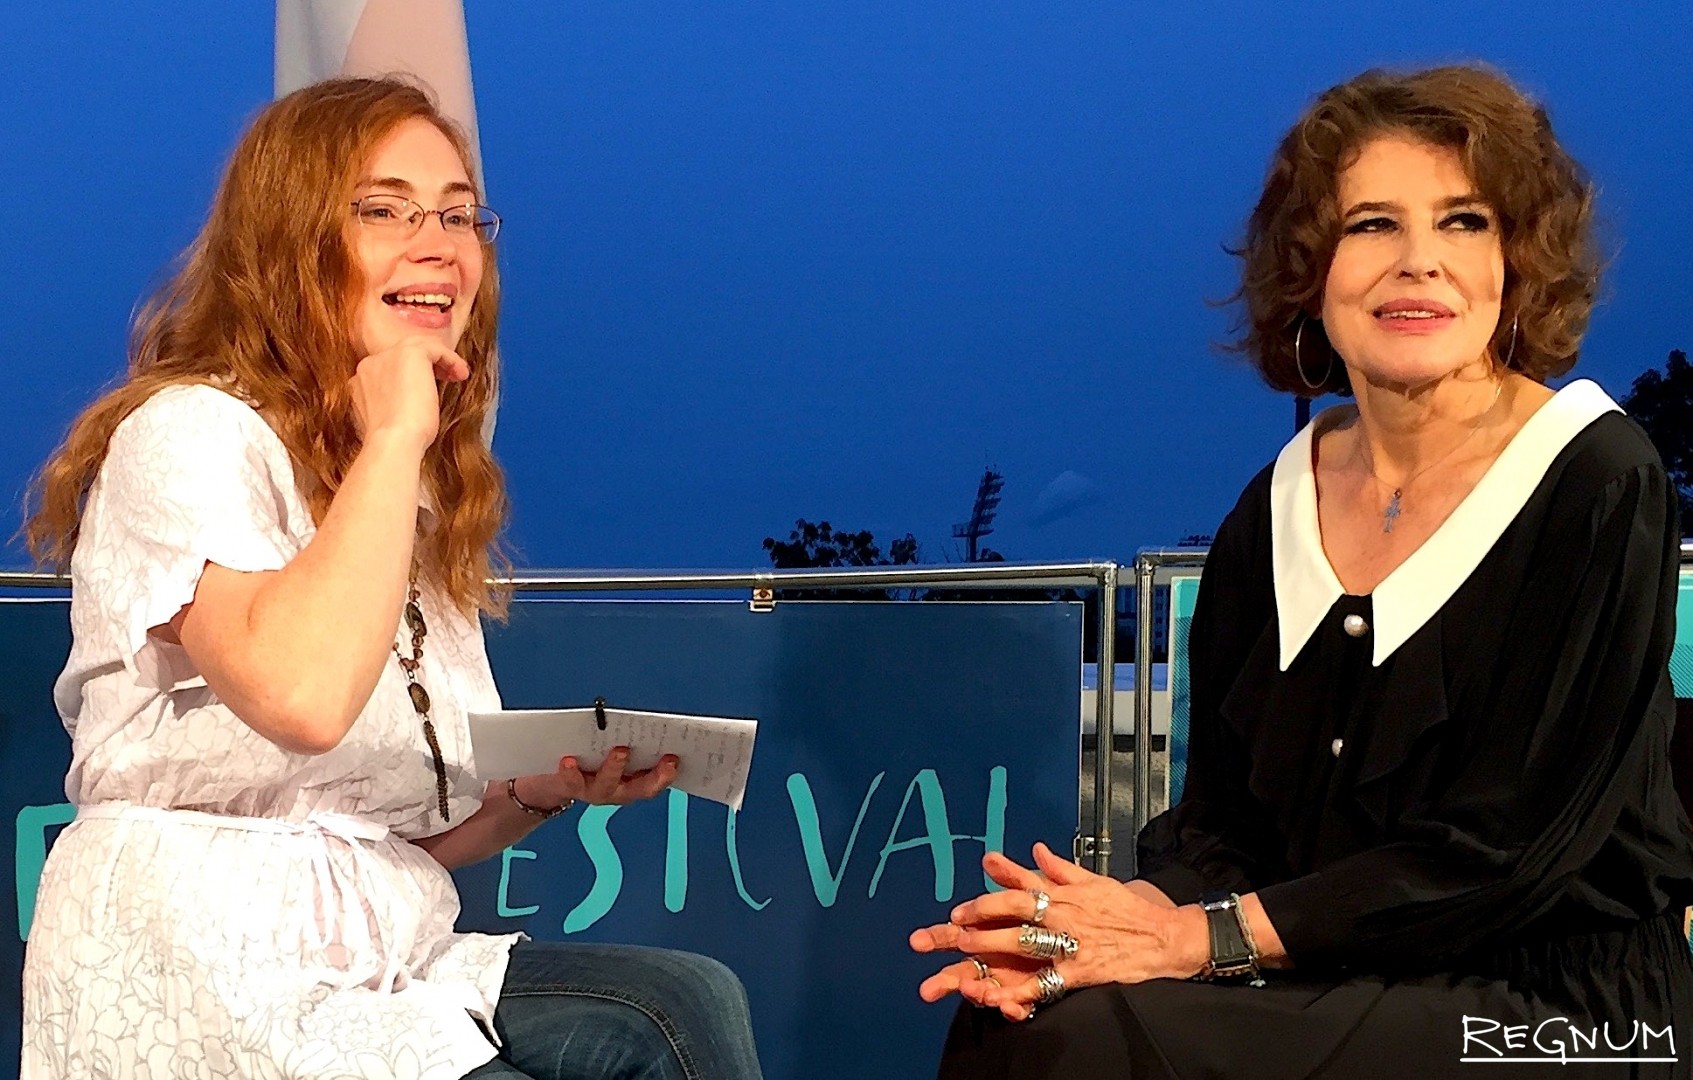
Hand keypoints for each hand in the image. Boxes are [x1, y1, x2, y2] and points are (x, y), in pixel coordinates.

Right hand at [350, 335, 469, 451]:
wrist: (394, 440)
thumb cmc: (394, 441)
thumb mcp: (387, 420)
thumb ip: (390, 405)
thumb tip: (406, 406)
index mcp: (360, 382)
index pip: (387, 370)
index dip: (409, 377)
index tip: (426, 391)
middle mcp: (370, 365)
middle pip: (400, 354)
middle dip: (423, 364)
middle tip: (444, 378)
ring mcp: (387, 356)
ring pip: (417, 347)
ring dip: (439, 359)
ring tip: (457, 375)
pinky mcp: (409, 353)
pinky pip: (435, 348)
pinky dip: (451, 358)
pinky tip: (461, 374)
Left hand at [514, 747, 680, 809]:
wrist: (541, 782)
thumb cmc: (580, 758)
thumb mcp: (604, 748)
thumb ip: (622, 738)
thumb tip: (639, 718)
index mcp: (629, 779)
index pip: (656, 778)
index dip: (669, 771)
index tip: (677, 755)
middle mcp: (615, 790)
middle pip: (641, 788)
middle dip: (655, 775)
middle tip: (666, 759)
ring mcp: (592, 792)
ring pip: (608, 786)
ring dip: (615, 769)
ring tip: (619, 751)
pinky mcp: (569, 788)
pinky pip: (571, 782)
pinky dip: (570, 771)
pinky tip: (568, 759)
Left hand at [911, 842, 1209, 1020]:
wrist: (1164, 937)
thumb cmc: (1128, 909)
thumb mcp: (1095, 881)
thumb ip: (1061, 868)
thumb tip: (1036, 849)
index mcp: (1066, 894)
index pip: (1020, 890)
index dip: (988, 897)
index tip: (962, 907)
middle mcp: (1065, 915)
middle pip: (1015, 913)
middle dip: (981, 919)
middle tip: (954, 928)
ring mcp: (1072, 943)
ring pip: (1025, 943)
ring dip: (993, 947)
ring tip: (965, 953)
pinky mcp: (1082, 972)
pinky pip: (1047, 982)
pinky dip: (1023, 991)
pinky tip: (1001, 997)